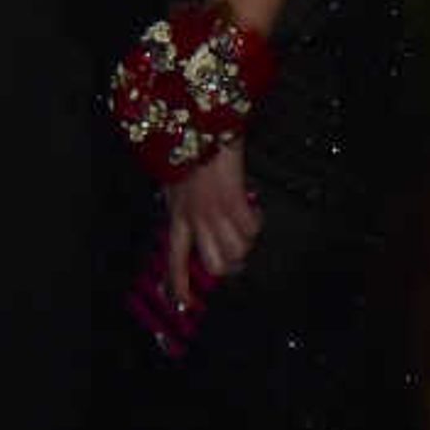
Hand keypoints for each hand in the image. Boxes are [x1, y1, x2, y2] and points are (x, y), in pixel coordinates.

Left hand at [162, 148, 260, 311]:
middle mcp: (195, 220)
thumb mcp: (173, 181)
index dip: (179, 285)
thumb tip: (186, 221)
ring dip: (245, 242)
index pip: (174, 260)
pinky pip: (251, 228)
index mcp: (177, 216)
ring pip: (237, 250)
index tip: (184, 303)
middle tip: (235, 253)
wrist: (199, 126)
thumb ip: (180, 205)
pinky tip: (253, 209)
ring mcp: (215, 212)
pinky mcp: (235, 200)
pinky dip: (256, 222)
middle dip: (230, 265)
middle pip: (215, 264)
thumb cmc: (186, 150)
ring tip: (244, 226)